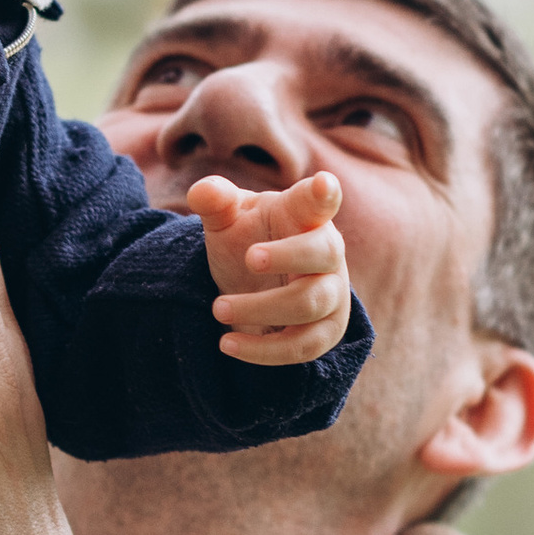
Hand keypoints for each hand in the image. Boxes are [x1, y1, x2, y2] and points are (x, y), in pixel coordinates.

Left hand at [191, 168, 350, 366]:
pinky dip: (264, 350)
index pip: (320, 199)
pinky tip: (228, 343)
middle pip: (323, 252)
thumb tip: (201, 193)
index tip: (323, 184)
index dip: (324, 192)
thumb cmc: (247, 240)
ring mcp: (332, 292)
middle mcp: (328, 251)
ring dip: (261, 308)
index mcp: (305, 214)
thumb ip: (215, 201)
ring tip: (218, 308)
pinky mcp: (326, 331)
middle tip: (249, 259)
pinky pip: (304, 346)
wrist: (253, 284)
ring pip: (310, 303)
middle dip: (287, 256)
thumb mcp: (226, 218)